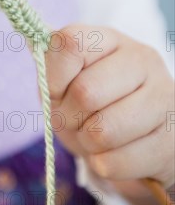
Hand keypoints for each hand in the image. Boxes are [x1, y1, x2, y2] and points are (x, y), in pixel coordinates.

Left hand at [45, 25, 174, 204]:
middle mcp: (141, 59)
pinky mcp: (171, 140)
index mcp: (109, 39)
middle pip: (85, 92)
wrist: (135, 143)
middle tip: (76, 120)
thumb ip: (51, 68)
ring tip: (96, 135)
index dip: (53, 76)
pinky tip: (115, 153)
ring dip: (87, 142)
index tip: (57, 90)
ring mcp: (163, 97)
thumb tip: (42, 55)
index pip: (70, 43)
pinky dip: (104, 165)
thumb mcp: (64, 83)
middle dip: (68, 117)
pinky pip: (116, 162)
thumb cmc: (91, 107)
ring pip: (102, 131)